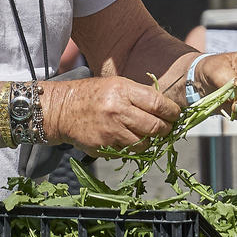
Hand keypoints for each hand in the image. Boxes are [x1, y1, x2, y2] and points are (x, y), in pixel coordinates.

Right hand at [43, 76, 179, 152]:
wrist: (62, 110)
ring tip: (144, 134)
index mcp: (122, 90)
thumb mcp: (116, 84)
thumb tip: (166, 107)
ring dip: (149, 142)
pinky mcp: (102, 147)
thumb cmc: (93, 95)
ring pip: (144, 144)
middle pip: (155, 127)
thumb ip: (140, 94)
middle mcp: (117, 111)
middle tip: (166, 128)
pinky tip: (124, 139)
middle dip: (166, 130)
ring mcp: (109, 131)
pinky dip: (131, 148)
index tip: (175, 115)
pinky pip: (127, 153)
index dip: (172, 112)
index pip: (158, 104)